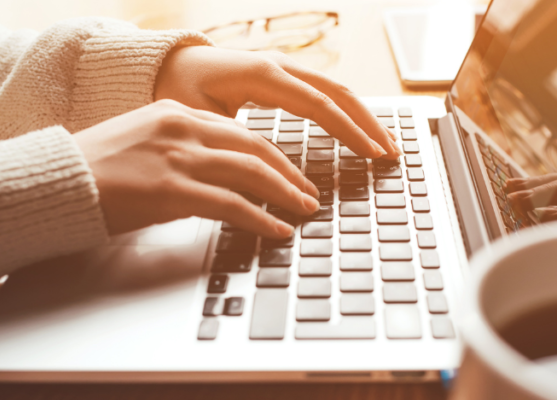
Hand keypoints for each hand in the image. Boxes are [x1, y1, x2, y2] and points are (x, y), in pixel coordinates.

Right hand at [73, 100, 319, 238]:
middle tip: (308, 192)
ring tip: (304, 210)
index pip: (237, 131)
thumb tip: (210, 177)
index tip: (289, 171)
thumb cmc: (90, 171)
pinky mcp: (170, 190)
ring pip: (251, 171)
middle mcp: (180, 129)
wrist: (53, 182)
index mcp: (172, 113)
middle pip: (253, 146)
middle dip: (288, 172)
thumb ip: (176, 151)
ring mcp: (177, 158)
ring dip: (284, 193)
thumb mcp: (138, 144)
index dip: (271, 154)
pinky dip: (261, 218)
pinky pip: (231, 204)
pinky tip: (276, 230)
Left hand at [155, 46, 401, 159]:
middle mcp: (278, 65)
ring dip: (364, 118)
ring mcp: (283, 68)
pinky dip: (347, 113)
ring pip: (337, 90)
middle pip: (339, 92)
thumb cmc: (177, 93)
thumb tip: (270, 177)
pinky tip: (359, 133)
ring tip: (385, 146)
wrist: (164, 67)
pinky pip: (324, 93)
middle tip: (392, 154)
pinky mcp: (283, 77)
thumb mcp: (201, 121)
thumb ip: (237, 143)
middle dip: (369, 124)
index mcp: (261, 73)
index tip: (371, 154)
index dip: (349, 131)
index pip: (319, 104)